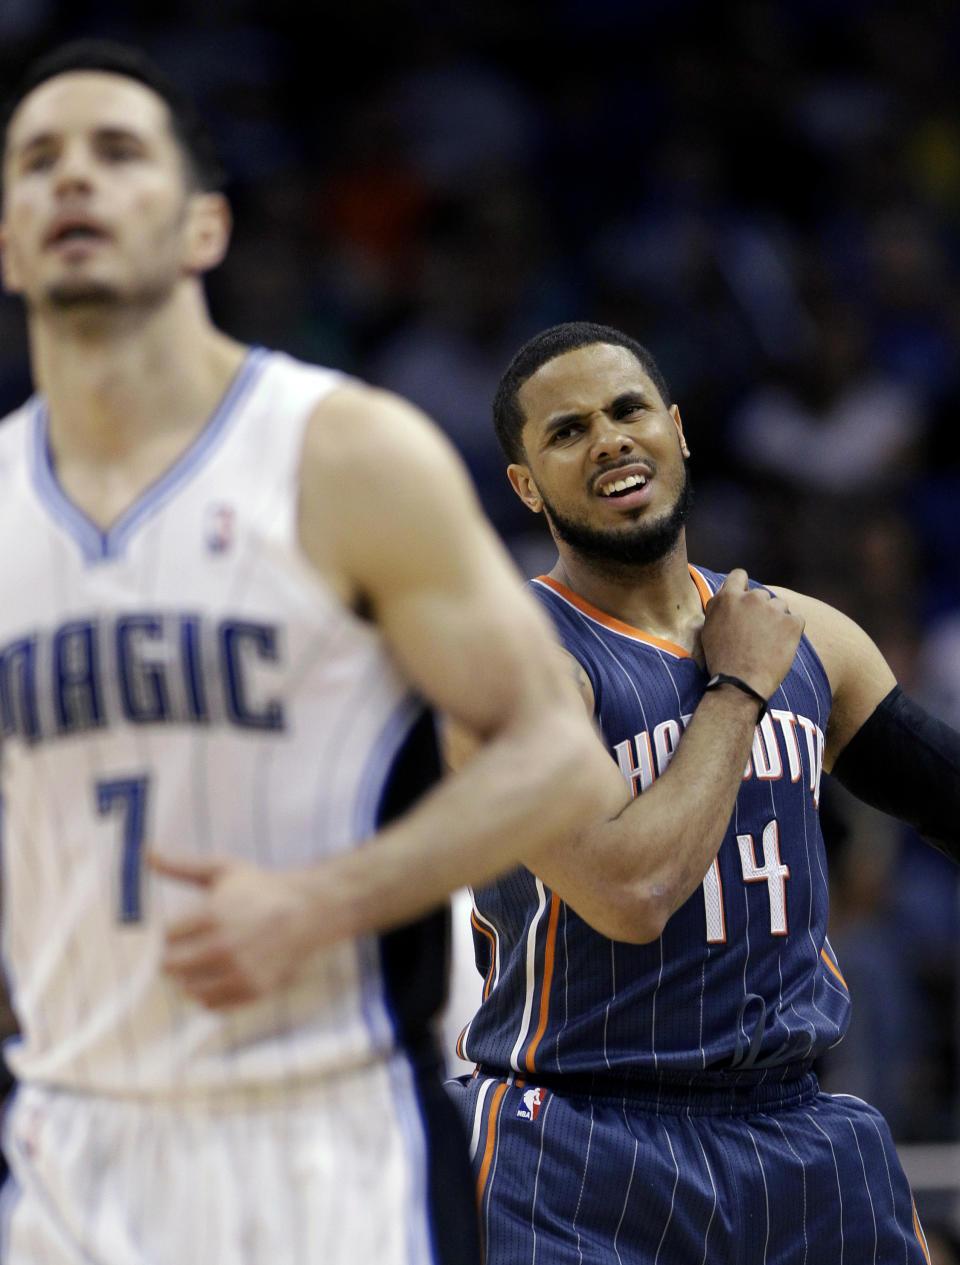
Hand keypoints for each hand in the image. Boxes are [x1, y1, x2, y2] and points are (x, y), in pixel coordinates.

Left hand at [148, 852, 313, 1008]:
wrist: (307, 911)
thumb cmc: (259, 888)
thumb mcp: (222, 869)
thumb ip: (181, 865)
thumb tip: (145, 853)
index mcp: (212, 916)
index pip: (166, 937)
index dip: (173, 932)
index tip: (186, 927)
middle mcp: (224, 947)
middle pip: (170, 967)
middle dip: (175, 957)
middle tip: (189, 948)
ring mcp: (240, 972)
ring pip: (187, 990)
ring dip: (189, 978)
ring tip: (204, 963)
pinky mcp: (253, 991)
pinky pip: (211, 1005)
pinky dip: (208, 995)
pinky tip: (218, 977)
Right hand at [701, 569, 803, 700]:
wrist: (741, 683)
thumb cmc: (721, 659)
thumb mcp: (708, 628)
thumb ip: (718, 606)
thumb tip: (726, 594)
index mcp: (728, 597)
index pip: (739, 575)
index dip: (742, 586)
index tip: (744, 600)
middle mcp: (752, 598)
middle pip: (761, 595)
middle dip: (760, 609)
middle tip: (755, 632)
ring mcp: (774, 610)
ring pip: (780, 607)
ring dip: (776, 620)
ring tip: (767, 643)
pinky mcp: (793, 623)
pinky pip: (796, 620)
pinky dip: (791, 632)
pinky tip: (780, 647)